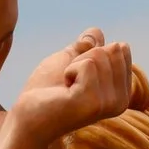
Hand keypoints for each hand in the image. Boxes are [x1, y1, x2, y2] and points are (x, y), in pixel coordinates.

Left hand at [8, 38, 133, 148]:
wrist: (27, 117)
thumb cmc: (45, 93)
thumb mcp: (68, 62)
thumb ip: (85, 47)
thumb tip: (97, 31)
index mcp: (122, 93)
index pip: (120, 49)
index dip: (90, 54)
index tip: (76, 76)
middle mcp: (121, 101)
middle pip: (112, 50)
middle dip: (83, 58)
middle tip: (68, 82)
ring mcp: (109, 104)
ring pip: (99, 55)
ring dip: (73, 66)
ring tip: (65, 89)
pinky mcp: (95, 103)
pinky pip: (87, 64)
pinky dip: (69, 71)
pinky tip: (63, 93)